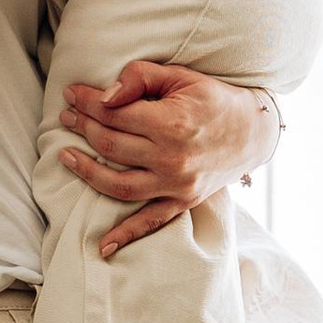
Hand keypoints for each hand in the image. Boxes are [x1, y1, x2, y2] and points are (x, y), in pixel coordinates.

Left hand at [58, 59, 276, 257]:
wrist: (255, 131)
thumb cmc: (214, 99)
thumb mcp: (181, 76)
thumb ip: (140, 78)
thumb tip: (105, 96)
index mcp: (171, 123)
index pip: (113, 113)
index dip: (87, 102)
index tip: (70, 94)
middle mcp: (172, 158)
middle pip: (110, 145)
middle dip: (82, 128)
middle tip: (66, 117)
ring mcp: (176, 184)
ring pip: (118, 184)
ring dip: (87, 172)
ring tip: (66, 157)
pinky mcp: (183, 202)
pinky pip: (149, 222)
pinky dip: (125, 235)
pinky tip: (102, 245)